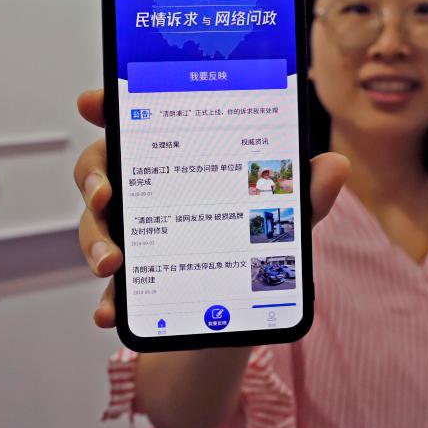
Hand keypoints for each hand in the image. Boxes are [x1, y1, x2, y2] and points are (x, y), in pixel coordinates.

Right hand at [73, 89, 348, 327]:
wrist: (235, 325)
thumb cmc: (252, 256)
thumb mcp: (283, 225)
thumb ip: (304, 197)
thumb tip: (335, 165)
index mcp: (179, 165)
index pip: (137, 125)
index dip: (109, 109)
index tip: (93, 102)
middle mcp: (148, 195)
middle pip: (102, 169)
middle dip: (94, 177)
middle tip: (107, 193)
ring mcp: (135, 238)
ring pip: (96, 225)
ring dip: (96, 241)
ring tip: (113, 263)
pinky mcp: (133, 283)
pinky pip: (111, 287)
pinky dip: (109, 300)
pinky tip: (112, 310)